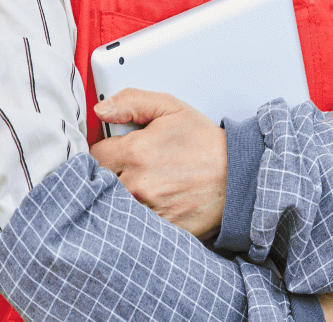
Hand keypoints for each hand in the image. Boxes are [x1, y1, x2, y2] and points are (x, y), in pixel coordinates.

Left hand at [90, 89, 226, 239]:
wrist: (237, 176)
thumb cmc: (205, 143)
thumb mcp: (171, 108)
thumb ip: (132, 102)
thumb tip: (101, 109)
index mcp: (137, 152)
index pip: (95, 155)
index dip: (102, 151)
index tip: (112, 151)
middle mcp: (137, 184)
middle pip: (100, 182)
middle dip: (109, 173)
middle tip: (127, 168)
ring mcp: (146, 210)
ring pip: (114, 204)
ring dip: (120, 195)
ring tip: (142, 185)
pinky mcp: (157, 230)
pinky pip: (132, 224)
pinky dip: (135, 216)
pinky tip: (151, 203)